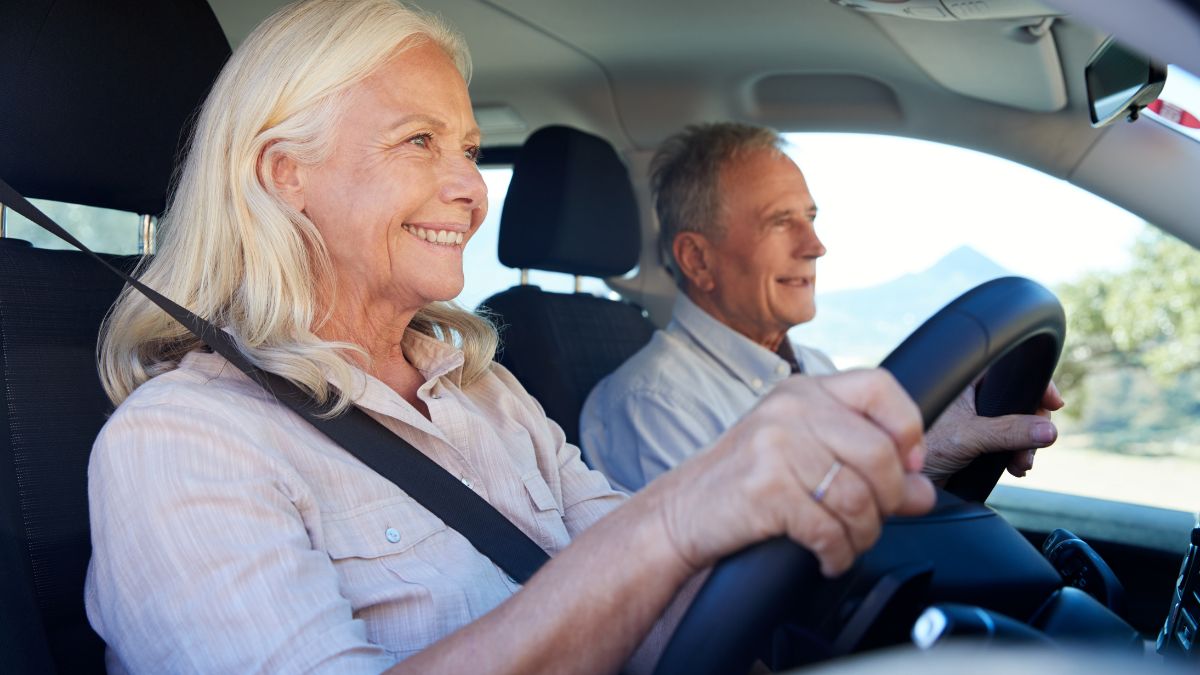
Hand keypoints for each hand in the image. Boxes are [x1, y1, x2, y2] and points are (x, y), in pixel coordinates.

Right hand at [654, 369, 935, 577]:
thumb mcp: (802, 455)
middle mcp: (790, 411)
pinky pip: (828, 529)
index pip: (879, 387)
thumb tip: (923, 491)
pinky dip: (837, 553)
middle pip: (879, 453)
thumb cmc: (744, 484)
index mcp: (803, 392)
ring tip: (847, 543)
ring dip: (862, 534)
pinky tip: (828, 557)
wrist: (681, 513)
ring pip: (858, 497)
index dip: (906, 427)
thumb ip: (863, 464)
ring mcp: (776, 447)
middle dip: (888, 500)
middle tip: (874, 520)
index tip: (907, 464)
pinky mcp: (766, 489)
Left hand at [923, 380, 1063, 483]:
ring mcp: (975, 420)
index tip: (1054, 403)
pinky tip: (1016, 468)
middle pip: (1020, 402)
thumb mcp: (969, 436)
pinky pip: (1008, 444)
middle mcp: (972, 396)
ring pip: (1017, 426)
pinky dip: (1016, 455)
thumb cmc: (921, 445)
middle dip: (1034, 425)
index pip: (1012, 371)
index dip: (1036, 384)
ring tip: (1021, 463)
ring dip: (1026, 445)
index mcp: (967, 380)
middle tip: (1037, 444)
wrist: (902, 479)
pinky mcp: (975, 442)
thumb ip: (1009, 432)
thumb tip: (1048, 430)